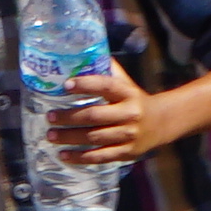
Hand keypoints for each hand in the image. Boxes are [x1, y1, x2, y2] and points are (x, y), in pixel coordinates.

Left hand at [47, 68, 196, 169]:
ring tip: (51, 135)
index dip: (86, 84)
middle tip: (50, 116)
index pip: (105, 86)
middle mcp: (129, 114)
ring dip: (70, 137)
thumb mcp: (125, 82)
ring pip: (94, 138)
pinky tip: (63, 155)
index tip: (65, 85)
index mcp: (128, 93)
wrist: (161, 122)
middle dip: (69, 117)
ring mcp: (129, 135)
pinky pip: (100, 156)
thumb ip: (106, 70)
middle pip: (94, 116)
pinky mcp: (127, 152)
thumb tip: (81, 53)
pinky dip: (80, 158)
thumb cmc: (133, 99)